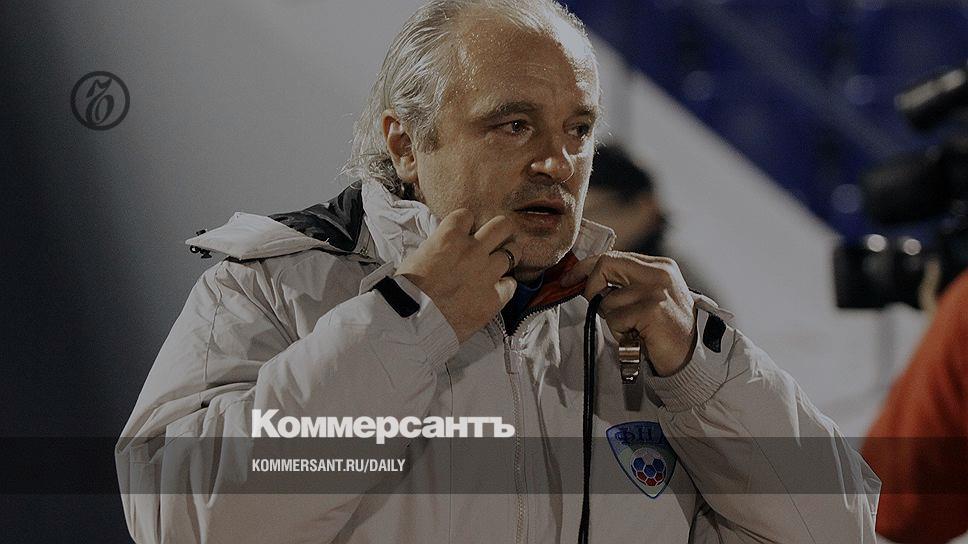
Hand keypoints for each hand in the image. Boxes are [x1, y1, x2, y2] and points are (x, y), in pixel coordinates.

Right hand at [396, 209, 517, 342]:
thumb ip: (437, 248)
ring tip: (499, 265)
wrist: (413, 324)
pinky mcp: (494, 297)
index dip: (466, 224)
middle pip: (502, 225)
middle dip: (501, 230)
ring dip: (506, 257)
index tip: (465, 232)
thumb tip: (444, 248)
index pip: (468, 215)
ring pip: (513, 252)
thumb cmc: (406, 292)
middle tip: (497, 239)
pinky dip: (505, 286)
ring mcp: (487, 273)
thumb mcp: (416, 258)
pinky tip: (497, 290)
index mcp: (449, 236)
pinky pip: (511, 284)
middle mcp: (473, 250)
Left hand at [560, 252, 696, 375]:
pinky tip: (638, 336)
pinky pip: (615, 319)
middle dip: (591, 287)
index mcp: (659, 266)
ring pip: (607, 299)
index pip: (613, 256)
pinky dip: (620, 332)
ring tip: (634, 328)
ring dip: (613, 320)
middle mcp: (659, 272)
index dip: (586, 267)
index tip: (570, 279)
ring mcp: (656, 290)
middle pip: (606, 265)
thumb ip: (624, 285)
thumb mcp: (647, 297)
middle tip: (597, 308)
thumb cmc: (665, 330)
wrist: (693, 356)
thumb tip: (586, 281)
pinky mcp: (651, 309)